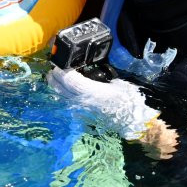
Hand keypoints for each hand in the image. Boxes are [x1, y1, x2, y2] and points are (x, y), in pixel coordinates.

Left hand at [47, 67, 176, 154]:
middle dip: (54, 79)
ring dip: (57, 88)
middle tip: (52, 69)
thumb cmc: (130, 101)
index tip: (58, 63)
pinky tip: (63, 92)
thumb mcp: (118, 83)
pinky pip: (70, 105)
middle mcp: (84, 102)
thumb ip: (102, 78)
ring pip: (64, 98)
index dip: (61, 71)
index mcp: (92, 92)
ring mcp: (83, 111)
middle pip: (63, 90)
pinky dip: (63, 97)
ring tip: (53, 79)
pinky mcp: (85, 116)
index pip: (70, 81)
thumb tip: (93, 72)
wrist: (135, 122)